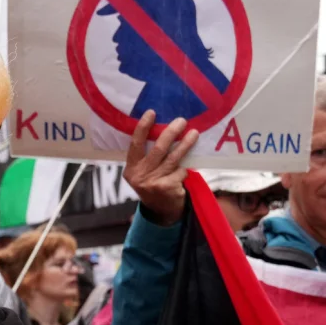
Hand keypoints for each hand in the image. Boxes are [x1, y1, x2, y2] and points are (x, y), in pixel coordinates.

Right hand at [123, 111, 198, 226]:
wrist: (160, 212)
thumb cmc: (153, 184)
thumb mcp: (143, 172)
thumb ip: (147, 157)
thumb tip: (163, 129)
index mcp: (131, 169)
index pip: (135, 144)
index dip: (143, 127)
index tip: (151, 112)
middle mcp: (140, 176)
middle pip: (158, 148)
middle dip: (171, 132)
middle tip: (181, 121)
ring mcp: (154, 183)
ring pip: (174, 158)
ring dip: (186, 144)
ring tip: (194, 133)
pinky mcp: (168, 188)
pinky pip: (181, 171)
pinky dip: (186, 169)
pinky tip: (187, 168)